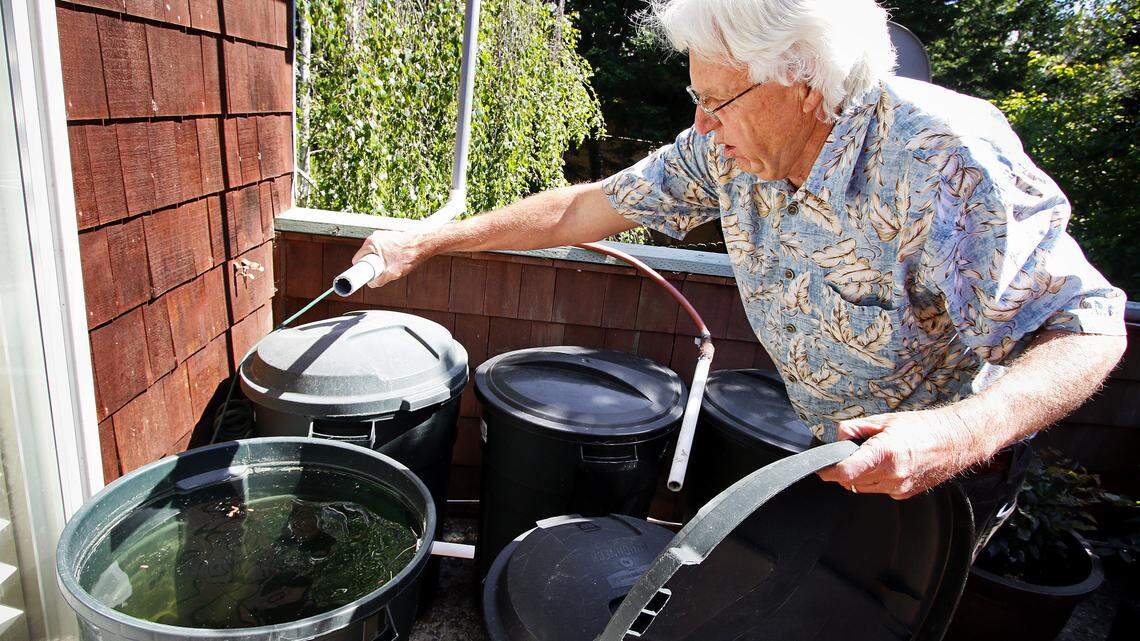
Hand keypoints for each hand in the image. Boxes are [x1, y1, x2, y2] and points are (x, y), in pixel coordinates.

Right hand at [351, 229, 421, 287]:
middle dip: (372, 265)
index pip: (357, 259)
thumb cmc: (408, 255)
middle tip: (382, 272)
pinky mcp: (389, 236)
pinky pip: (383, 249)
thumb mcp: (392, 273)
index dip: (360, 269)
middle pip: (366, 256)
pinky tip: (396, 260)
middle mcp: (375, 237)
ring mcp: (382, 236)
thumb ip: (379, 280)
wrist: (423, 243)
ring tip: (392, 265)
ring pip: (375, 253)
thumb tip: (372, 284)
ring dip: (380, 261)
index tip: (365, 276)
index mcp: (370, 243)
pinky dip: (387, 256)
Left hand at [816, 409, 979, 499]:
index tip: (820, 467)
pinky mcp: (905, 494)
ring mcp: (899, 488)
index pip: (845, 472)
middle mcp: (892, 475)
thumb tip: (838, 438)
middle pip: (850, 481)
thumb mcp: (884, 419)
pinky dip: (875, 479)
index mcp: (884, 453)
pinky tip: (887, 465)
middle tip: (850, 452)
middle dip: (844, 469)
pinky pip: (879, 489)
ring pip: (863, 487)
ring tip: (873, 456)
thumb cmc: (923, 427)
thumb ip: (855, 428)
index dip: (828, 471)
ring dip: (859, 475)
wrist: (957, 440)